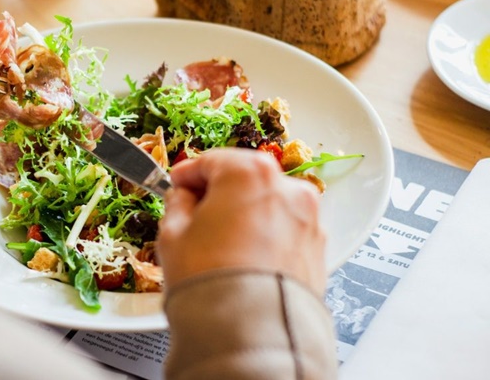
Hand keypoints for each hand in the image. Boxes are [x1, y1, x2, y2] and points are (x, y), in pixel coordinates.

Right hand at [158, 147, 326, 294]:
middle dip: (220, 192)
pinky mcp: (317, 248)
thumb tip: (183, 198)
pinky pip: (284, 230)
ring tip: (221, 242)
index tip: (177, 184)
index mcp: (248, 172)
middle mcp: (286, 188)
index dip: (188, 173)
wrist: (250, 331)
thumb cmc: (211, 280)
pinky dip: (266, 236)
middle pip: (244, 178)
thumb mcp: (172, 234)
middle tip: (195, 213)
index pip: (211, 160)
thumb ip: (177, 203)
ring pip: (268, 204)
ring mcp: (307, 218)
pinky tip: (244, 257)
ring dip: (245, 213)